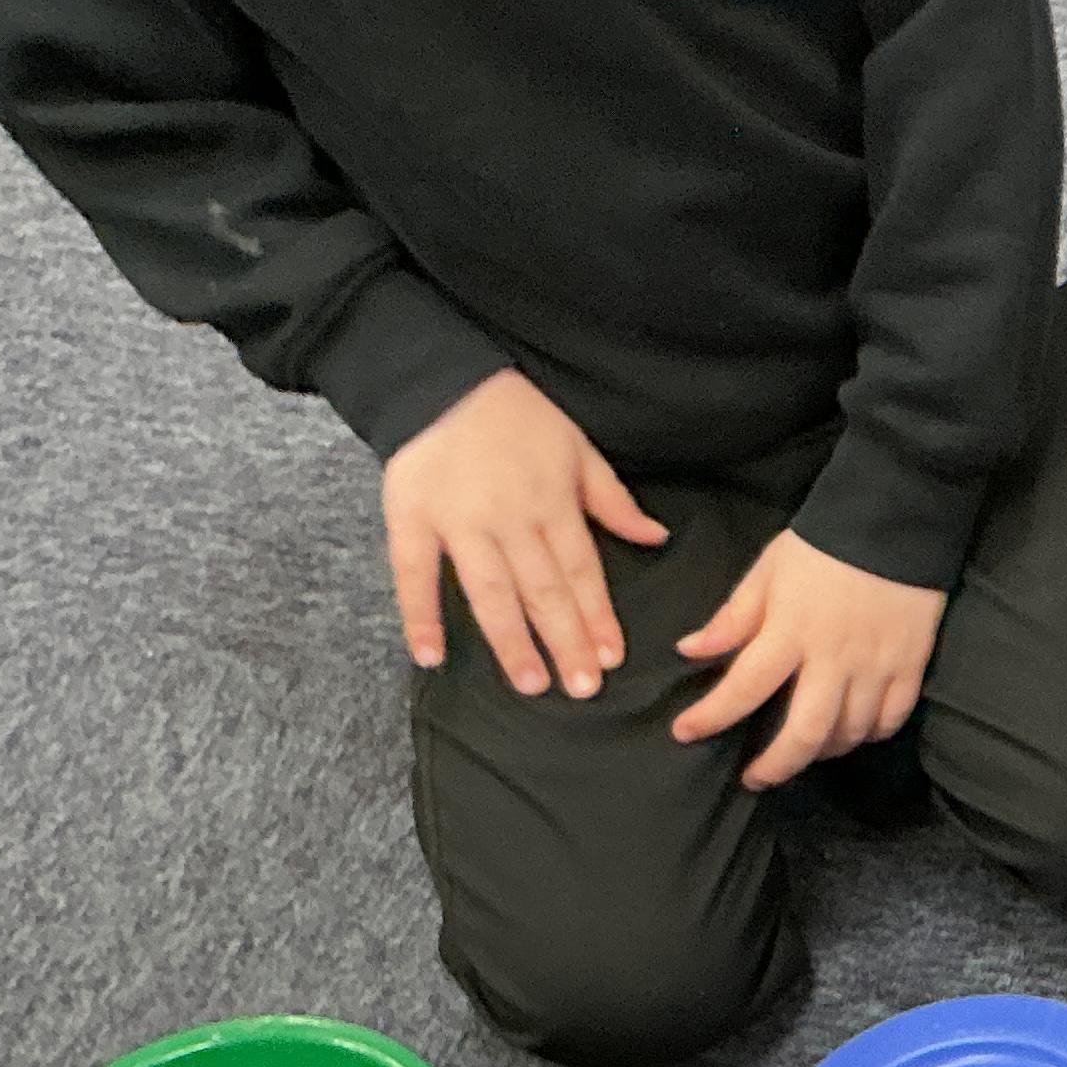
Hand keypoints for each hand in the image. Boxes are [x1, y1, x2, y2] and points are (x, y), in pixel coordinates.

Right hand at [380, 368, 667, 696]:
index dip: (597, 616)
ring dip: (510, 640)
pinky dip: (419, 615)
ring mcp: (457, 521)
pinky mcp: (410, 518)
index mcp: (552, 502)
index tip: (611, 657)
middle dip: (565, 641)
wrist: (441, 379)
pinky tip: (430, 656)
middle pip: (542, 589)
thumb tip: (656, 537)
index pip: (581, 570)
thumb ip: (612, 500)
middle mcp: (509, 518)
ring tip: (530, 683)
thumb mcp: (578, 449)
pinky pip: (412, 573)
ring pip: (489, 591)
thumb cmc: (517, 416)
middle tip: (581, 688)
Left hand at [673, 530, 949, 791]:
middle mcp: (834, 657)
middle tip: (754, 777)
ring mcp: (877, 666)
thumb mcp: (768, 571)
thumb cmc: (823, 544)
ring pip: (849, 733)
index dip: (711, 717)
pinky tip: (851, 732)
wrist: (896, 520)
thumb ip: (733, 616)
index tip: (685, 733)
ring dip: (821, 752)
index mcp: (791, 630)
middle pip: (805, 733)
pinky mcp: (911, 665)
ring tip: (800, 751)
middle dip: (775, 765)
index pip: (744, 687)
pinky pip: (891, 719)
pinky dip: (869, 734)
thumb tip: (691, 651)